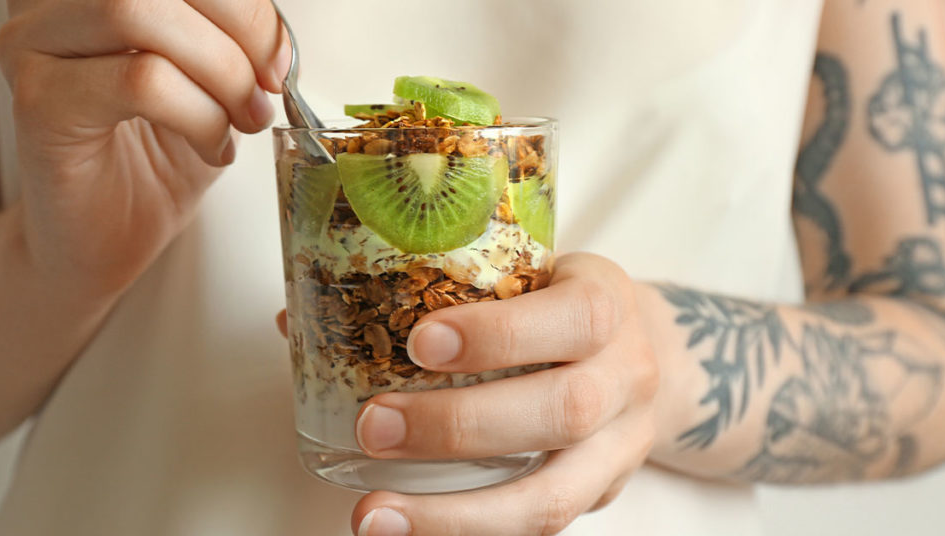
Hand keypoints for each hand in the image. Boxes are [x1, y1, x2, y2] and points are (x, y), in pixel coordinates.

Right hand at [0, 0, 289, 294]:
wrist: (105, 242)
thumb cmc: (155, 164)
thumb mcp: (211, 87)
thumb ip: (232, 43)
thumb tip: (276, 36)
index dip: (244, 5)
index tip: (280, 58)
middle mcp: (54, 6)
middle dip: (238, 30)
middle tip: (266, 92)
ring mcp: (34, 48)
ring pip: (138, 13)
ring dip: (220, 73)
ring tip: (242, 122)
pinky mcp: (38, 102)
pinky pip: (138, 81)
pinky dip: (198, 115)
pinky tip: (211, 148)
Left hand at [348, 253, 659, 534]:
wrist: (646, 353)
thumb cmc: (559, 304)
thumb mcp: (526, 271)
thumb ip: (435, 289)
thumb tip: (298, 318)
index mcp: (607, 303)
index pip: (575, 317)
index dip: (500, 335)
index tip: (420, 343)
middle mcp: (626, 377)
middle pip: (564, 410)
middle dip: (460, 425)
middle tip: (374, 426)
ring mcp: (619, 449)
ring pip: (553, 497)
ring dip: (455, 515)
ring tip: (374, 517)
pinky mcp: (598, 496)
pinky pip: (538, 527)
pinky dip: (468, 533)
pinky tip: (410, 531)